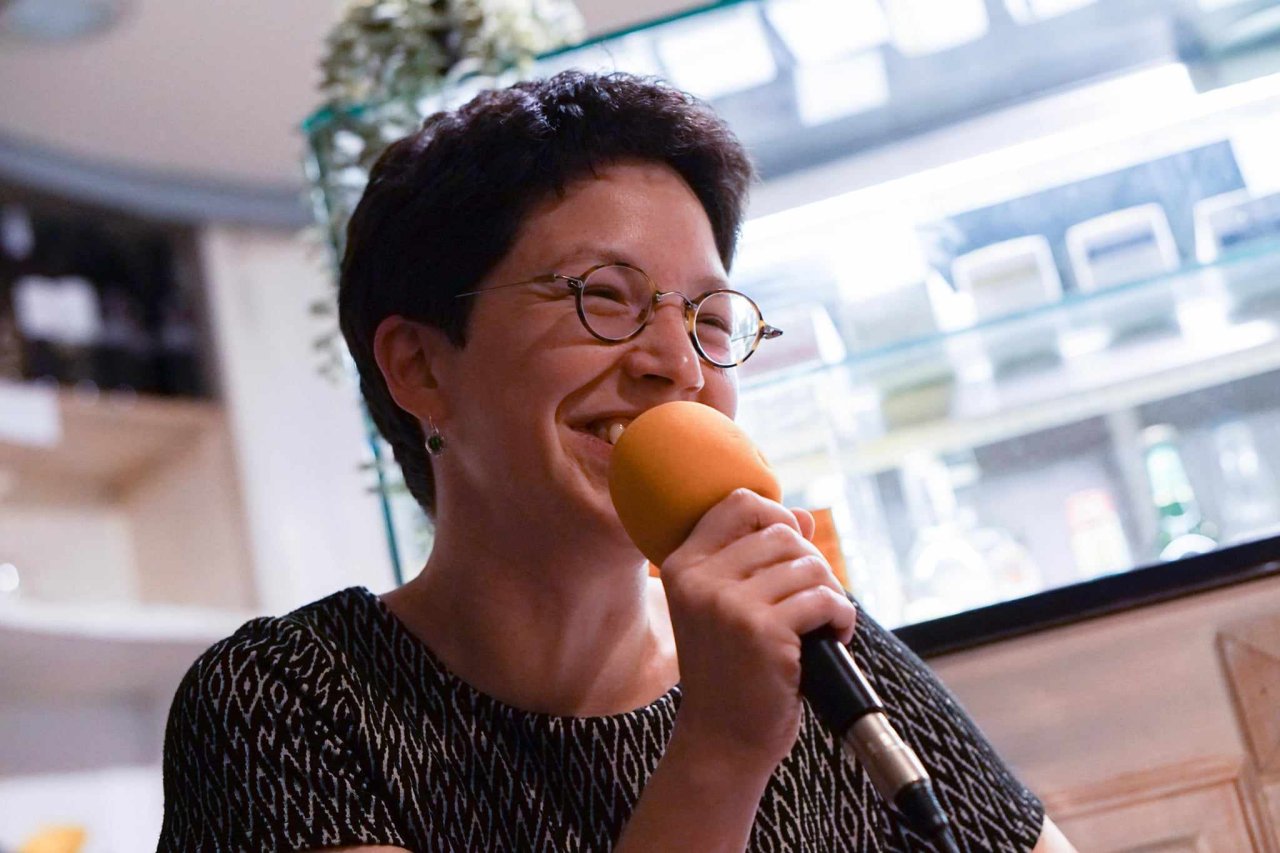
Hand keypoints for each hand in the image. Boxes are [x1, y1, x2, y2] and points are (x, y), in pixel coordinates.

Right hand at [659, 489, 857, 774]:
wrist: (722, 740)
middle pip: (783, 535)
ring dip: (830, 595)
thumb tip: (801, 516)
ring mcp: (729, 604)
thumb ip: (757, 556)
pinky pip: (824, 601)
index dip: (776, 517)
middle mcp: (699, 579)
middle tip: (812, 603)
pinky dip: (842, 618)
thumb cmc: (731, 670)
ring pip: (809, 567)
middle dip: (812, 566)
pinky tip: (833, 638)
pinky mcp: (763, 631)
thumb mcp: (726, 606)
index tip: (791, 554)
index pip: (739, 503)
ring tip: (822, 625)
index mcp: (683, 565)